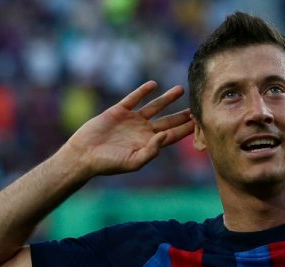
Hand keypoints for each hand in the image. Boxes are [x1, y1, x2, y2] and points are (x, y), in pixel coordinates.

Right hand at [64, 81, 193, 176]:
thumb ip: (152, 150)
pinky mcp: (119, 111)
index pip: (172, 136)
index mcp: (149, 144)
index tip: (200, 122)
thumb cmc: (109, 164)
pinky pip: (133, 98)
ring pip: (154, 106)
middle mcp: (143, 131)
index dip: (186, 130)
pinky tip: (153, 84)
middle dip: (182, 115)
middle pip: (168, 120)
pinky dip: (143, 91)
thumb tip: (166, 135)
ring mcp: (132, 120)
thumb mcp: (133, 162)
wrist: (84, 155)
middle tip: (197, 106)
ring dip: (167, 98)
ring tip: (180, 89)